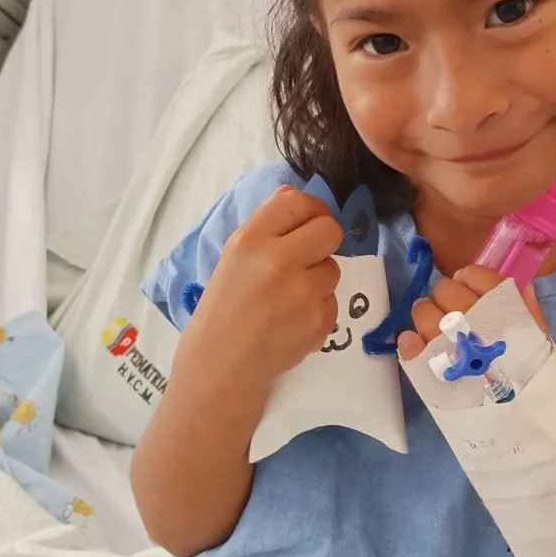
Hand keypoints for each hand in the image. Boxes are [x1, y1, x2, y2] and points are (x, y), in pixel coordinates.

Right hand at [178, 185, 343, 395]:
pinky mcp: (319, 322)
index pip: (299, 203)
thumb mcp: (233, 256)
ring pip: (333, 268)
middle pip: (330, 230)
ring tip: (289, 295)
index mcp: (252, 240)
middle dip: (322, 240)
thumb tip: (294, 194)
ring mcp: (303, 294)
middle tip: (306, 257)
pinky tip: (292, 318)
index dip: (309, 211)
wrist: (223, 362)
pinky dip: (318, 308)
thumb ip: (266, 224)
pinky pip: (332, 301)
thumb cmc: (224, 305)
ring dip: (318, 278)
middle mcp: (279, 262)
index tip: (306, 223)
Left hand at [398, 265, 546, 361]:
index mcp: (498, 306)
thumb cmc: (530, 375)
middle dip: (446, 298)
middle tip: (452, 314)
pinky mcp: (426, 365)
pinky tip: (416, 343)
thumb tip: (519, 286)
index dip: (468, 279)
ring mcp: (445, 340)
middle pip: (444, 290)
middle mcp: (470, 318)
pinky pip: (408, 343)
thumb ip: (527, 308)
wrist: (518, 419)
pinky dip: (410, 341)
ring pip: (422, 311)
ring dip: (426, 316)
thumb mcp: (538, 337)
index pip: (473, 275)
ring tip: (434, 330)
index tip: (468, 290)